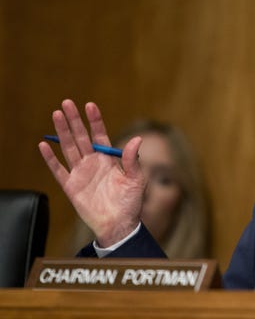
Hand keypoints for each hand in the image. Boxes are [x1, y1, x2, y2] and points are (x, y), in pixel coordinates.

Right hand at [38, 99, 145, 246]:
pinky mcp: (71, 186)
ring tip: (56, 115)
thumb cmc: (130, 202)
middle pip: (81, 137)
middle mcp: (93, 162)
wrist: (119, 224)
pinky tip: (44, 145)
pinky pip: (58, 170)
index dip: (94, 120)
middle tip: (67, 103)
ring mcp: (81, 173)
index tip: (90, 106)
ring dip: (62, 132)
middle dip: (74, 120)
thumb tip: (137, 139)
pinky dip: (51, 158)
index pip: (99, 135)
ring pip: (68, 148)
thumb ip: (132, 159)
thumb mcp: (136, 179)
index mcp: (109, 159)